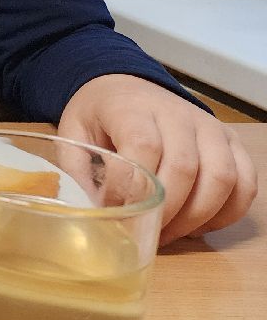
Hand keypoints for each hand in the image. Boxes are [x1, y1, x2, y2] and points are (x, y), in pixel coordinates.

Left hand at [59, 74, 257, 243]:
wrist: (125, 86)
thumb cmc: (99, 115)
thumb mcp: (73, 133)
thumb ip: (77, 170)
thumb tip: (94, 212)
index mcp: (133, 108)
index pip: (144, 146)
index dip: (132, 187)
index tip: (115, 210)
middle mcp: (177, 114)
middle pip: (185, 167)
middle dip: (166, 211)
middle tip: (145, 232)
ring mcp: (210, 127)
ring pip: (222, 177)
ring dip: (197, 217)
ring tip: (169, 233)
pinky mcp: (230, 142)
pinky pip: (245, 182)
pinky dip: (227, 212)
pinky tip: (198, 226)